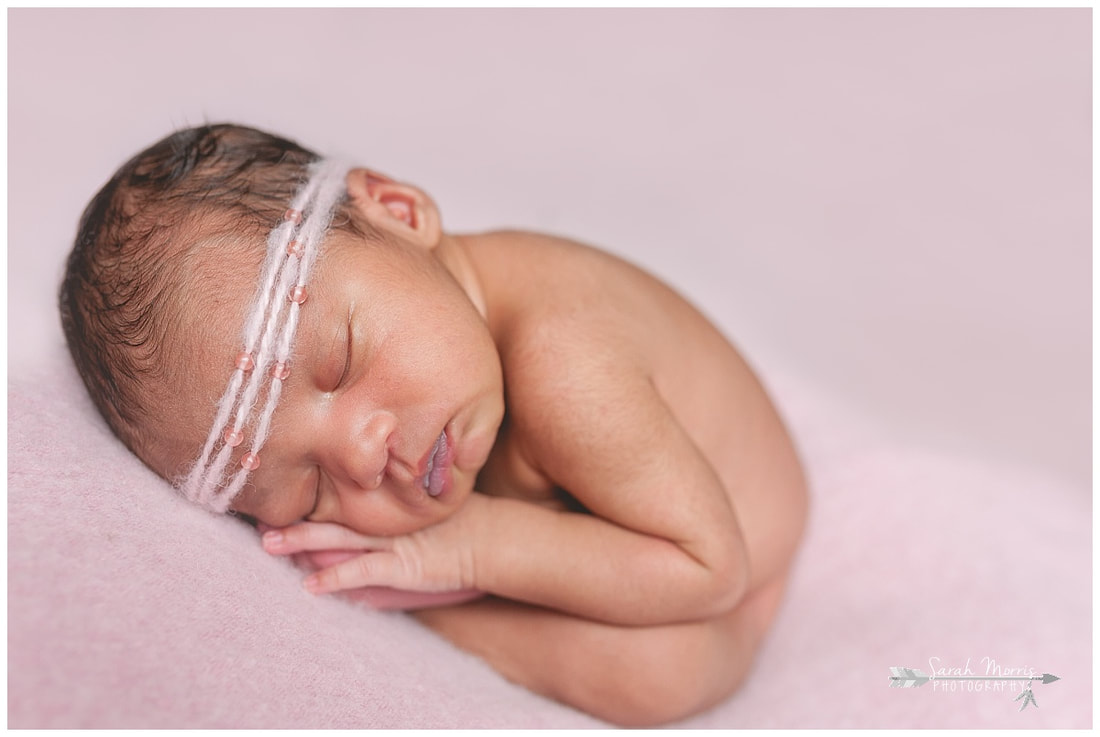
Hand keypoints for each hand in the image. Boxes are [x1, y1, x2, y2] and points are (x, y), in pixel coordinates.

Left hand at [261, 492, 489, 597]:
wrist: (496, 538)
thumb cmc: (468, 521)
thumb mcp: (432, 502)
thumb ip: (407, 498)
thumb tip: (379, 483)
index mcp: (391, 504)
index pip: (344, 500)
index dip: (312, 500)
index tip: (280, 494)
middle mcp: (387, 520)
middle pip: (332, 515)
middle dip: (295, 518)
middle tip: (259, 517)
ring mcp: (393, 543)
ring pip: (338, 539)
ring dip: (301, 541)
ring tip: (268, 542)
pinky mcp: (402, 567)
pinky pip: (362, 571)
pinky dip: (335, 577)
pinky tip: (309, 585)